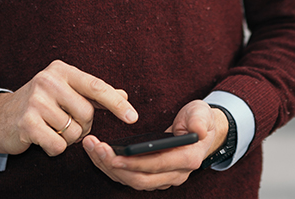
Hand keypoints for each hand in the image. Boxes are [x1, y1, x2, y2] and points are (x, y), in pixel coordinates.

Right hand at [0, 60, 137, 156]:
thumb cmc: (39, 104)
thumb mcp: (65, 92)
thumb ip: (94, 94)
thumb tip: (123, 95)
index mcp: (61, 70)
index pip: (97, 86)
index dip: (117, 104)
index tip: (133, 118)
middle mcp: (48, 80)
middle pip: (88, 114)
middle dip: (83, 126)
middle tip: (65, 123)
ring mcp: (36, 101)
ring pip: (74, 132)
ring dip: (67, 138)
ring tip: (51, 129)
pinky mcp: (27, 123)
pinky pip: (58, 145)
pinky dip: (54, 148)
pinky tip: (42, 139)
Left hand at [82, 100, 228, 190]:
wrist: (201, 131)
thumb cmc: (199, 119)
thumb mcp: (202, 113)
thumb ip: (200, 120)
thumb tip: (198, 131)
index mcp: (188, 159)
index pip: (158, 165)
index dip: (135, 162)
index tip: (115, 155)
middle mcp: (176, 174)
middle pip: (141, 179)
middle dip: (115, 166)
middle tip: (96, 148)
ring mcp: (163, 178)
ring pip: (132, 180)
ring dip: (109, 167)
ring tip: (92, 147)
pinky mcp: (152, 176)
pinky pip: (129, 177)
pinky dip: (111, 167)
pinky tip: (98, 153)